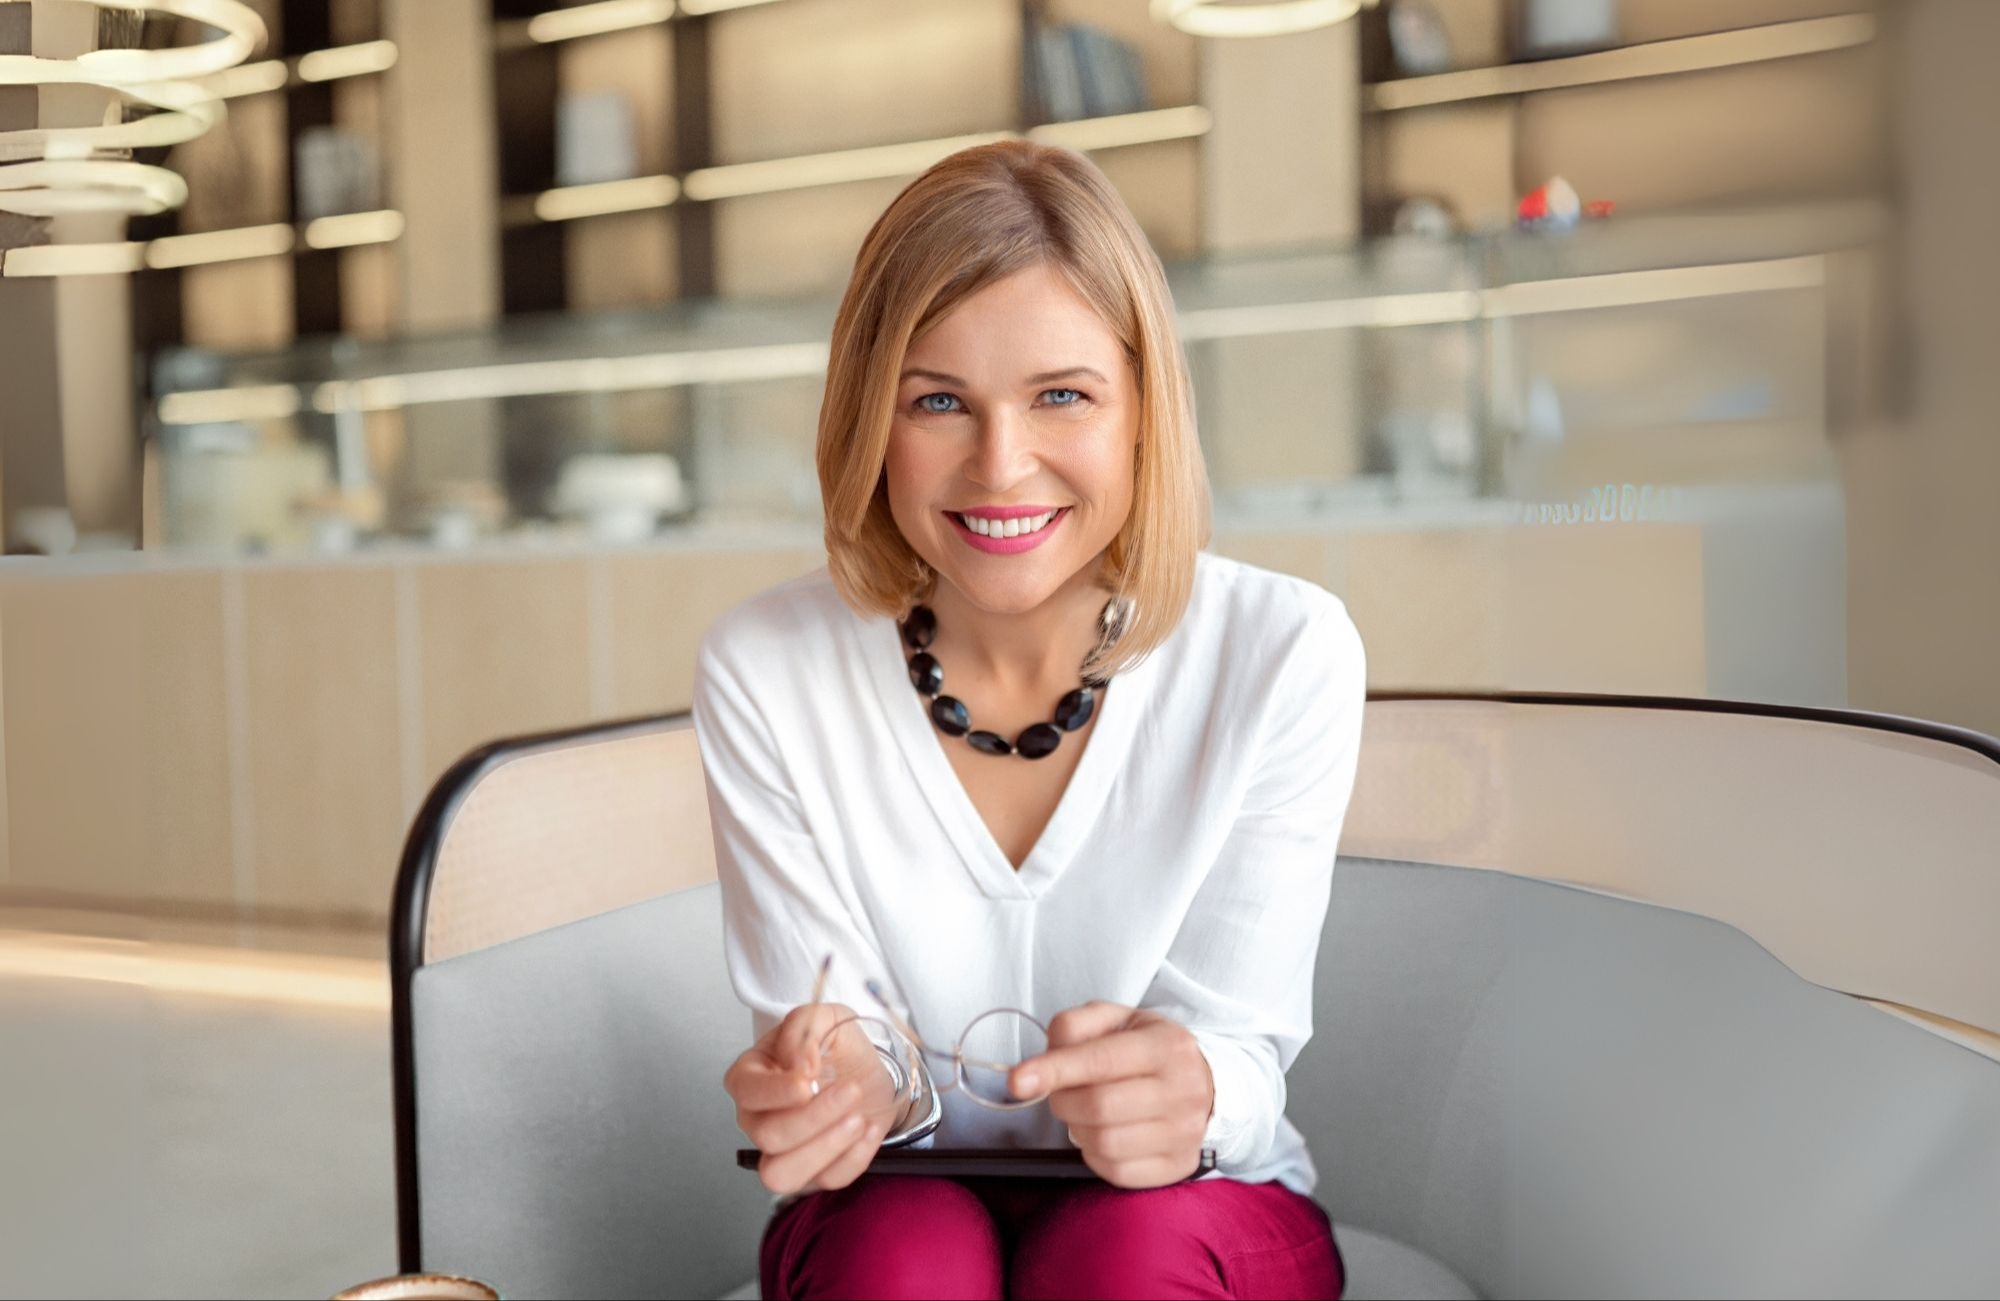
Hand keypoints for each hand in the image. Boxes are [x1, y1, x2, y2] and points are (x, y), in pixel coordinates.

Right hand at [723, 1002, 893, 1194]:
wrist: (866, 1070)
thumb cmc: (835, 1045)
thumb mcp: (822, 1017)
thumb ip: (804, 1032)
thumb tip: (801, 1067)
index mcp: (751, 1076)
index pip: (745, 1090)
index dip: (775, 1092)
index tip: (809, 1082)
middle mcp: (757, 1119)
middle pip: (768, 1136)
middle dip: (814, 1117)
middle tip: (850, 1091)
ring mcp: (781, 1152)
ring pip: (782, 1175)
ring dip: (826, 1148)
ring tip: (857, 1119)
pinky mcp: (813, 1173)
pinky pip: (827, 1181)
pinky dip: (854, 1158)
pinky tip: (868, 1129)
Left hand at [1008, 1001, 1215, 1188]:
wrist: (1206, 1082)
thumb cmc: (1148, 1049)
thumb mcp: (1116, 1019)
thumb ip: (1074, 1026)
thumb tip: (1042, 1062)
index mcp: (1167, 1046)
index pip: (1101, 1061)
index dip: (1054, 1071)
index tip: (1017, 1081)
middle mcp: (1184, 1090)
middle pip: (1098, 1107)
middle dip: (1063, 1100)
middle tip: (1063, 1092)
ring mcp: (1185, 1133)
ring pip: (1104, 1143)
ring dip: (1078, 1129)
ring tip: (1087, 1113)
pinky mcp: (1179, 1166)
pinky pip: (1116, 1172)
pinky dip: (1095, 1155)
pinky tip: (1103, 1134)